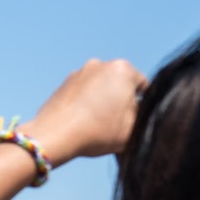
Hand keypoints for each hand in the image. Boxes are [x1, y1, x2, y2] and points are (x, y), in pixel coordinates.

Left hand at [19, 58, 147, 167]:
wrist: (55, 135)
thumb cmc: (98, 131)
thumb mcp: (134, 128)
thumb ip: (145, 117)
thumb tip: (144, 113)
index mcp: (123, 69)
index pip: (144, 88)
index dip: (144, 108)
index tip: (137, 124)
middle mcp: (100, 64)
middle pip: (120, 87)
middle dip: (121, 104)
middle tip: (117, 127)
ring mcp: (79, 73)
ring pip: (100, 91)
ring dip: (102, 105)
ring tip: (98, 127)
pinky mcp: (63, 85)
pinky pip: (82, 96)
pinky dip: (85, 107)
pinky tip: (83, 125)